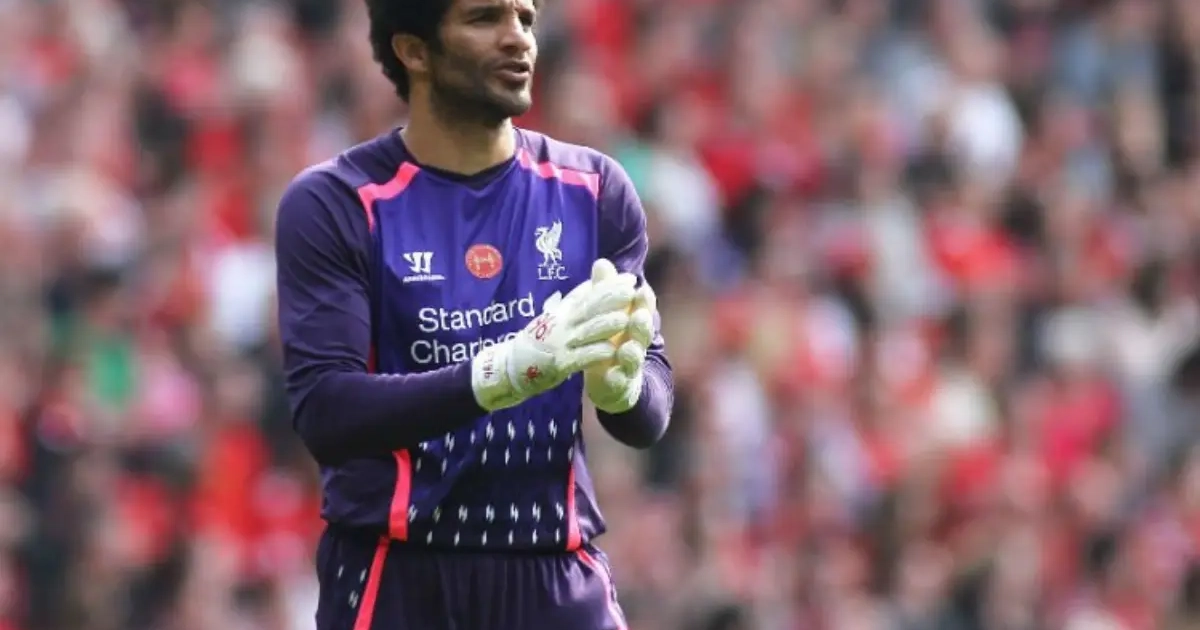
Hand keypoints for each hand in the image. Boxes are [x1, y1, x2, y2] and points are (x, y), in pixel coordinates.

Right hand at [471, 262, 637, 410]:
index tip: (629, 278)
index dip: (609, 287)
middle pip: (588, 310)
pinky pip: (579, 358)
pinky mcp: (559, 364)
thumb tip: (595, 281)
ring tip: (624, 319)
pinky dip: (594, 354)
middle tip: (631, 291)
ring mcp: (560, 344)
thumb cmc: (540, 339)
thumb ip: (576, 299)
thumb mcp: (557, 315)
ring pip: (586, 333)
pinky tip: (610, 351)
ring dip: (605, 326)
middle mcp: (562, 325)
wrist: (512, 365)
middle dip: (610, 300)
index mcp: (564, 313)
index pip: (589, 295)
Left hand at [584, 260, 655, 413]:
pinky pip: (620, 382)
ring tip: (627, 348)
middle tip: (638, 316)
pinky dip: (617, 379)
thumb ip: (604, 290)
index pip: (642, 309)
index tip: (641, 289)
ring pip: (635, 358)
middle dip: (642, 325)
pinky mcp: (620, 384)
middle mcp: (635, 343)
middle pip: (643, 333)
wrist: (611, 380)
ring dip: (632, 353)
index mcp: (632, 323)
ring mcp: (629, 365)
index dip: (644, 301)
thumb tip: (602, 262)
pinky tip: (612, 375)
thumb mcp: (605, 315)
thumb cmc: (610, 340)